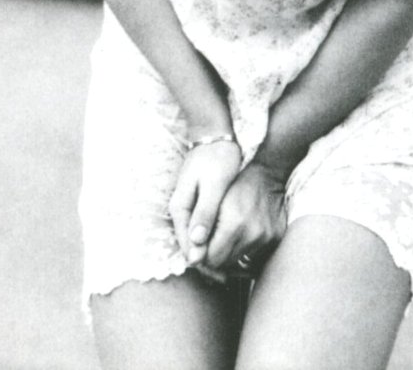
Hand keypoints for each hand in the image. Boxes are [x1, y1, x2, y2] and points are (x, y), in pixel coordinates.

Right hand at [169, 141, 241, 266]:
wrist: (215, 134)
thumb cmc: (218, 157)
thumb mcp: (213, 184)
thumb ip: (205, 212)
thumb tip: (197, 244)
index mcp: (180, 207)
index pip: (188, 245)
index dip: (204, 263)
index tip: (222, 276)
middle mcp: (180, 211)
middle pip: (190, 247)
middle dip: (208, 262)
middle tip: (229, 277)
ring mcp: (188, 208)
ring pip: (196, 241)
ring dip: (211, 254)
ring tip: (231, 268)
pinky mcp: (197, 204)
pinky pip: (203, 229)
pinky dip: (214, 240)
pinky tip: (229, 247)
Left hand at [203, 161, 286, 273]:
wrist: (267, 174)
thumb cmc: (235, 184)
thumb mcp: (213, 199)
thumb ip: (202, 229)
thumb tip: (192, 261)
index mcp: (235, 222)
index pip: (211, 259)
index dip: (202, 253)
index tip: (200, 244)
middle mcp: (253, 234)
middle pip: (225, 264)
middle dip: (215, 255)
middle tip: (212, 239)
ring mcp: (267, 238)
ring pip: (239, 262)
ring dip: (230, 253)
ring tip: (228, 235)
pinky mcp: (276, 239)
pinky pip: (254, 257)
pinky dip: (245, 250)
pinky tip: (242, 235)